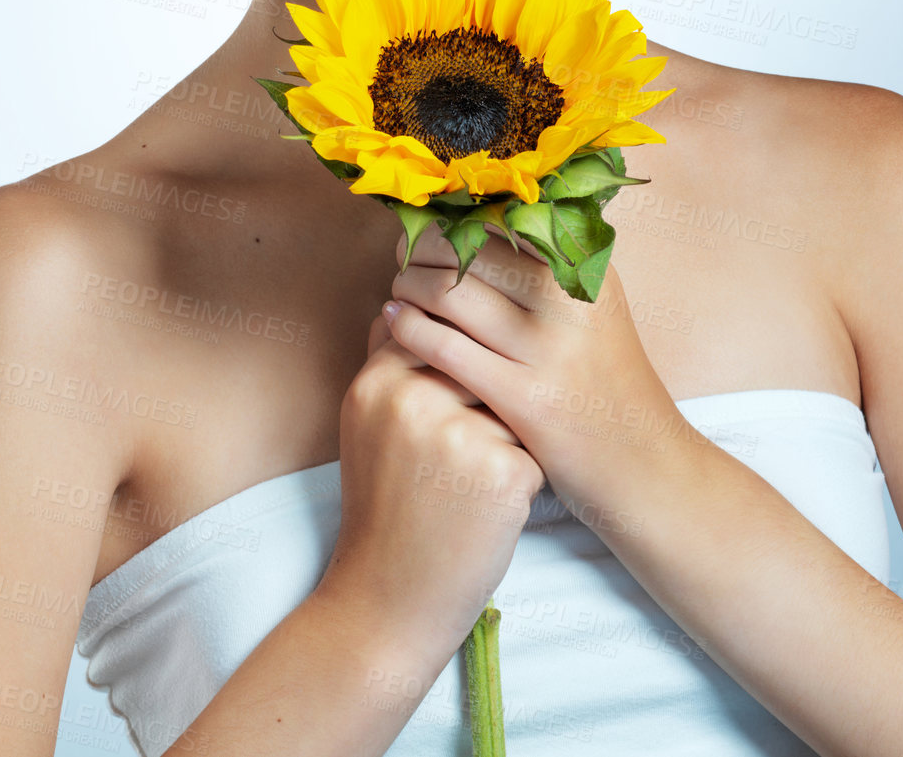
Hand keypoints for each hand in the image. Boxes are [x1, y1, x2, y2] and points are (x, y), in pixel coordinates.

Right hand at [314, 292, 545, 670]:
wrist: (386, 602)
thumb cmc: (385, 511)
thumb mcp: (367, 427)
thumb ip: (389, 362)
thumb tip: (410, 299)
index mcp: (377, 382)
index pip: (437, 326)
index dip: (460, 355)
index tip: (461, 390)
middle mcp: (412, 399)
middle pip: (481, 357)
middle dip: (489, 392)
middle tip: (464, 447)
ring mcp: (457, 433)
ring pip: (514, 398)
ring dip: (510, 432)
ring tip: (473, 480)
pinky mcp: (500, 470)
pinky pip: (534, 445)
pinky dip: (525, 475)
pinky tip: (492, 507)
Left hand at [383, 221, 683, 526]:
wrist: (644, 463)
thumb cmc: (606, 381)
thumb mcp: (594, 306)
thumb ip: (551, 263)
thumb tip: (484, 216)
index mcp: (585, 269)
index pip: (502, 217)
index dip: (454, 214)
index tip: (427, 219)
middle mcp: (570, 300)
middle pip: (470, 249)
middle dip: (423, 246)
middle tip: (402, 252)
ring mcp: (548, 350)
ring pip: (450, 294)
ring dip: (409, 283)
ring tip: (398, 288)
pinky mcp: (525, 398)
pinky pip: (445, 349)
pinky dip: (408, 329)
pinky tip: (394, 323)